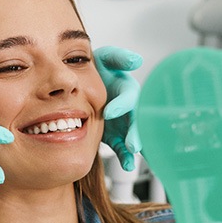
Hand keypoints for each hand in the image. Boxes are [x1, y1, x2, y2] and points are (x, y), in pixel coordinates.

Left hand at [94, 46, 142, 171]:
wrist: (84, 89)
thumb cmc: (98, 72)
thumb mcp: (106, 59)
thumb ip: (118, 58)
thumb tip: (136, 60)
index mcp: (127, 90)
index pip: (129, 97)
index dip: (121, 104)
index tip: (109, 112)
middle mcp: (129, 108)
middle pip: (137, 120)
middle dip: (136, 132)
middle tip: (133, 144)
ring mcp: (124, 124)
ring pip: (134, 136)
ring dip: (135, 145)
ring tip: (133, 154)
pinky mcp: (118, 137)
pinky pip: (124, 148)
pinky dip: (126, 157)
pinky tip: (127, 165)